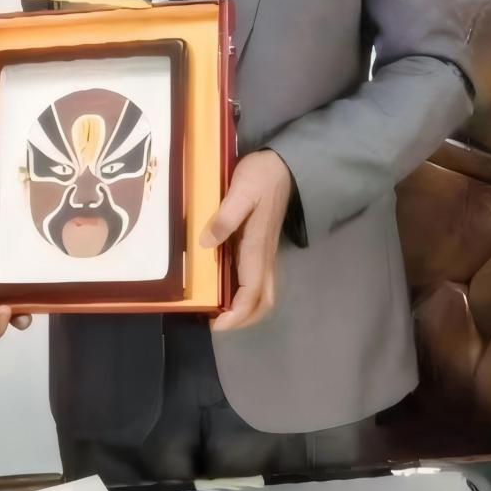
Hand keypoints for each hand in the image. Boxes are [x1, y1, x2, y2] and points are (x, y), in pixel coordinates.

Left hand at [200, 150, 293, 332]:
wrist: (283, 165)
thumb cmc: (261, 176)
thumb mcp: (240, 190)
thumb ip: (225, 217)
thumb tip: (206, 244)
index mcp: (257, 246)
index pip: (251, 290)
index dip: (237, 313)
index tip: (217, 325)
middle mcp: (264, 255)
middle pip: (263, 300)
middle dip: (243, 319)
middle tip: (215, 324)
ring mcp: (265, 252)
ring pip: (262, 293)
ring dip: (244, 309)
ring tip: (218, 313)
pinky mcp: (262, 246)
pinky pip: (256, 280)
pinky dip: (243, 295)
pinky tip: (224, 289)